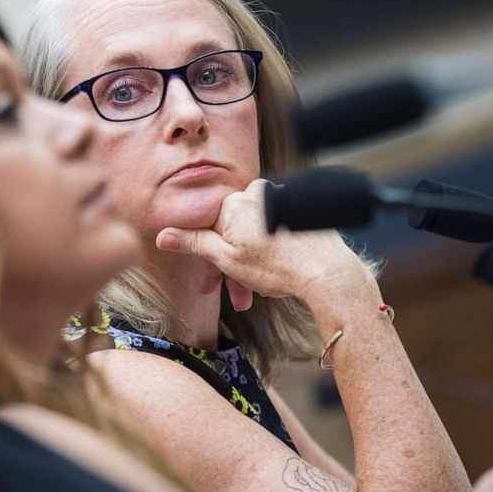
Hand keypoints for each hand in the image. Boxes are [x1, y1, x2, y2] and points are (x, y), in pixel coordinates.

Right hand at [155, 179, 369, 304]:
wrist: (329, 273)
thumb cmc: (278, 267)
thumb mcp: (226, 259)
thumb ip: (193, 243)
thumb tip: (163, 236)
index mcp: (234, 202)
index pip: (208, 228)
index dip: (207, 260)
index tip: (209, 286)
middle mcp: (257, 194)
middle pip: (232, 232)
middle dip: (230, 267)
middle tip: (237, 297)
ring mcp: (280, 200)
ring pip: (252, 234)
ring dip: (249, 262)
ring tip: (257, 290)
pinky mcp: (299, 210)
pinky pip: (272, 230)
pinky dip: (268, 251)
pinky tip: (275, 272)